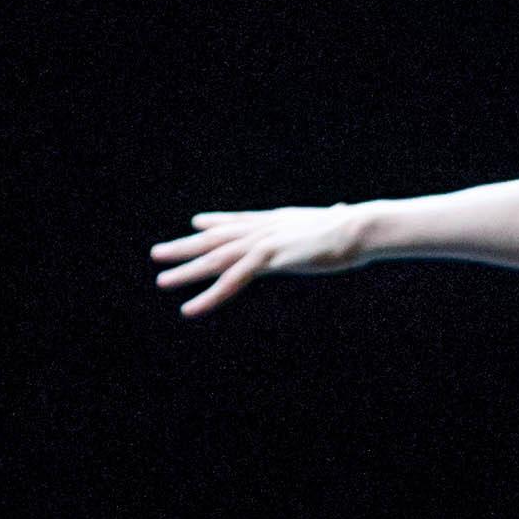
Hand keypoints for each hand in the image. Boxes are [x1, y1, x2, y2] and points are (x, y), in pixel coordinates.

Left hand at [150, 206, 370, 314]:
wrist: (360, 227)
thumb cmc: (357, 228)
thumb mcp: (337, 221)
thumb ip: (333, 217)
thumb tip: (344, 210)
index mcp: (279, 220)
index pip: (240, 221)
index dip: (216, 222)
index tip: (196, 223)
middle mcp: (264, 228)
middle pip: (217, 238)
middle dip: (186, 246)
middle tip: (158, 253)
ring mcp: (263, 242)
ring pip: (215, 258)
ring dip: (187, 271)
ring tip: (163, 281)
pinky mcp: (267, 259)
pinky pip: (230, 281)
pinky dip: (208, 296)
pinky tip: (191, 308)